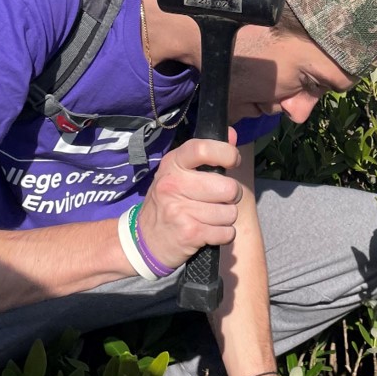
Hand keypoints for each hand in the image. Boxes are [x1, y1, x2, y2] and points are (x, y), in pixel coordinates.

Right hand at [135, 130, 241, 269]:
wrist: (144, 241)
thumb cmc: (168, 202)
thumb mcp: (179, 173)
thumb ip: (207, 155)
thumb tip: (232, 134)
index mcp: (172, 164)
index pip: (202, 149)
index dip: (226, 153)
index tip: (233, 161)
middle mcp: (173, 185)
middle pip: (227, 187)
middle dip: (232, 196)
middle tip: (221, 199)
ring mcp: (180, 210)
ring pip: (229, 212)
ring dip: (226, 218)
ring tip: (211, 217)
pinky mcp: (189, 233)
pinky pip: (227, 232)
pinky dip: (224, 234)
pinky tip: (210, 232)